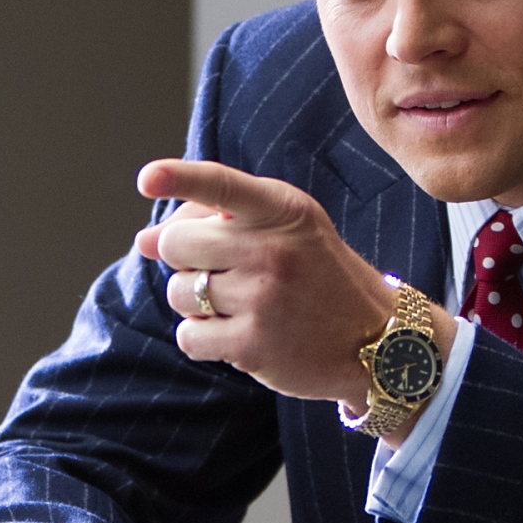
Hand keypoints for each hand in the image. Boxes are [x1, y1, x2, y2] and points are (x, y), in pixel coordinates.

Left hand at [135, 159, 449, 400]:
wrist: (379, 339)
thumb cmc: (317, 275)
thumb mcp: (287, 229)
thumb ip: (218, 221)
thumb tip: (144, 240)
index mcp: (283, 210)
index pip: (222, 184)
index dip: (180, 178)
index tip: (147, 177)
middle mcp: (273, 249)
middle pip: (177, 245)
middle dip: (185, 259)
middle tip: (220, 271)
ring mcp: (262, 299)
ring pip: (179, 293)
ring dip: (195, 302)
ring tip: (238, 304)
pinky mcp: (252, 345)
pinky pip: (188, 336)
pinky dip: (202, 338)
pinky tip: (236, 334)